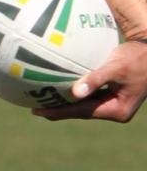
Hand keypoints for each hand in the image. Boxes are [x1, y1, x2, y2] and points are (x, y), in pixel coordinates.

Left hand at [32, 40, 146, 121]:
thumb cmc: (137, 58)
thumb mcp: (116, 67)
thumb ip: (96, 79)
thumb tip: (74, 93)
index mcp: (117, 110)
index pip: (82, 112)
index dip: (59, 112)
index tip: (38, 111)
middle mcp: (115, 110)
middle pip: (82, 112)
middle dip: (59, 110)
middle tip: (34, 107)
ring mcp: (114, 104)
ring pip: (85, 105)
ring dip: (66, 102)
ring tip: (43, 99)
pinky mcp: (113, 95)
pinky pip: (90, 96)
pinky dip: (75, 92)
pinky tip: (60, 86)